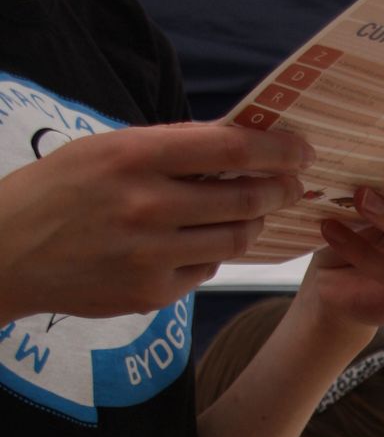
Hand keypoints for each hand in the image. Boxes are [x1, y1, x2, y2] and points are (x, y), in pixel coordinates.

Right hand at [0, 120, 311, 319]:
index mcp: (135, 156)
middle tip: (292, 185)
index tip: (302, 151)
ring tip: (252, 212)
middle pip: (245, 197)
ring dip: (252, 223)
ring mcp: (152, 254)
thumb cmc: (59, 192)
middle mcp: (148, 205)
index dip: (278, 149)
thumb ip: (169, 147)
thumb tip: (237, 142)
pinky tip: (199, 243)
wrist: (7, 253)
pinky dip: (211, 255)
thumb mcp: (106, 149)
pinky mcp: (152, 293)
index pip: (230, 147)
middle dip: (280, 190)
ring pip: (235, 238)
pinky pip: (207, 271)